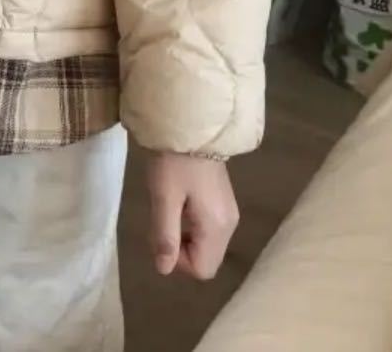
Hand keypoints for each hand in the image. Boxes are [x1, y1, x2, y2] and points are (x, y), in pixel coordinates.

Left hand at [147, 154, 239, 280]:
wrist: (191, 122)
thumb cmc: (174, 161)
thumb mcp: (163, 197)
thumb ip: (165, 236)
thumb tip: (164, 269)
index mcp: (217, 227)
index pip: (202, 269)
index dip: (177, 261)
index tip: (162, 233)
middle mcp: (230, 224)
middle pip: (206, 259)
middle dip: (181, 250)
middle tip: (163, 220)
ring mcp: (229, 211)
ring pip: (207, 244)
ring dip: (185, 236)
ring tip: (168, 208)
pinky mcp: (223, 200)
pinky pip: (208, 227)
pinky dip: (191, 224)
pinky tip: (179, 201)